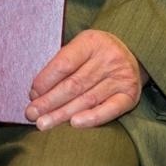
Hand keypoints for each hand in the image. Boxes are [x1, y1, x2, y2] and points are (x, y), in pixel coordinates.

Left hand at [25, 28, 142, 129]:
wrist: (134, 53)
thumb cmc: (96, 54)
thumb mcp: (80, 47)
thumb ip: (61, 64)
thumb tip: (36, 93)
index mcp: (91, 42)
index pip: (64, 64)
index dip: (45, 81)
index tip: (32, 95)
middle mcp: (109, 58)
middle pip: (73, 84)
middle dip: (49, 102)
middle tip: (31, 114)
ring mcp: (121, 77)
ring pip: (87, 99)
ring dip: (62, 114)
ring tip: (44, 123)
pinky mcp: (131, 95)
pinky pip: (110, 109)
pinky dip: (92, 117)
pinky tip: (74, 124)